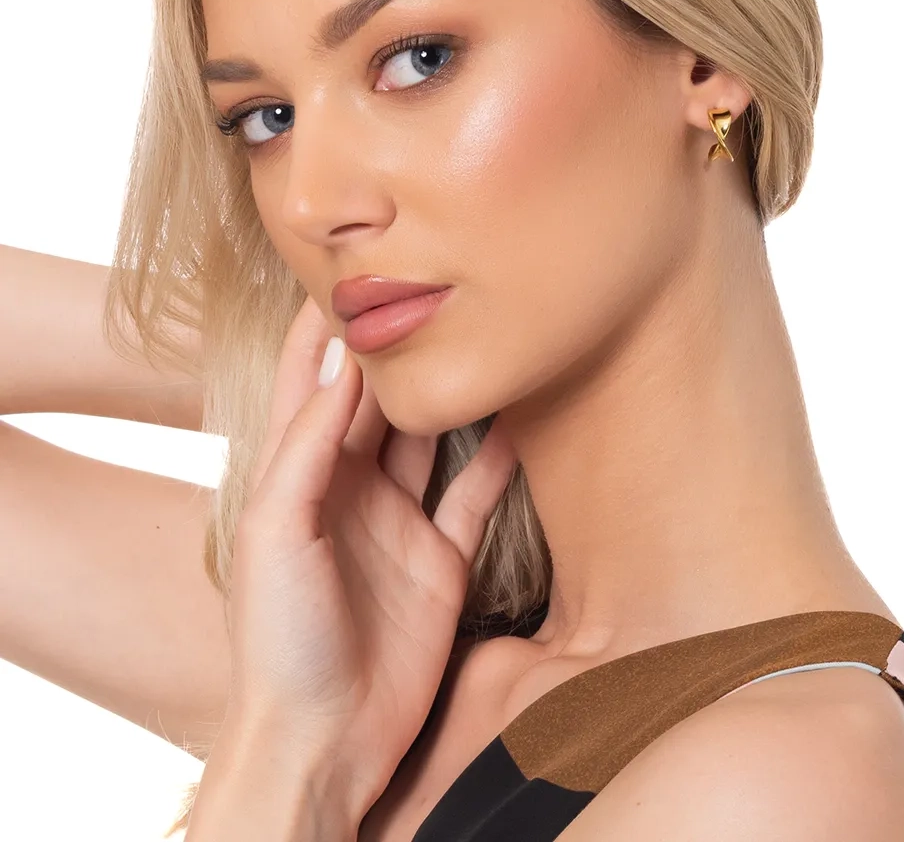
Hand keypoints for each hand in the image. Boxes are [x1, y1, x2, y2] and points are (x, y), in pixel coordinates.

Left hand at [222, 295, 516, 803]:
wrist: (322, 739)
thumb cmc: (278, 640)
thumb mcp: (276, 531)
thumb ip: (309, 446)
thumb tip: (342, 363)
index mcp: (298, 478)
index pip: (310, 383)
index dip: (324, 327)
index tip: (349, 270)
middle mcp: (350, 490)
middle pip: (378, 401)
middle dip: (400, 348)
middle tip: (434, 287)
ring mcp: (399, 522)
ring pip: (431, 439)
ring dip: (453, 395)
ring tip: (483, 340)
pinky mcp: (440, 559)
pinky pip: (476, 496)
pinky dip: (499, 458)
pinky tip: (520, 417)